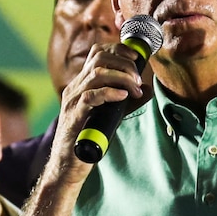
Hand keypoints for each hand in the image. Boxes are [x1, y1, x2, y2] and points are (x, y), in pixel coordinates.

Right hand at [46, 42, 151, 184]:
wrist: (68, 164)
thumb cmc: (89, 138)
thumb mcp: (112, 114)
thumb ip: (128, 101)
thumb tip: (148, 89)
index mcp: (82, 83)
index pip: (98, 53)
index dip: (119, 50)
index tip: (137, 59)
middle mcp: (75, 87)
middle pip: (99, 58)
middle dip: (124, 64)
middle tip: (139, 79)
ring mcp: (72, 100)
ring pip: (96, 74)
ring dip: (122, 77)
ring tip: (135, 88)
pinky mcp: (74, 116)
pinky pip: (90, 96)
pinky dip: (110, 92)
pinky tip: (123, 96)